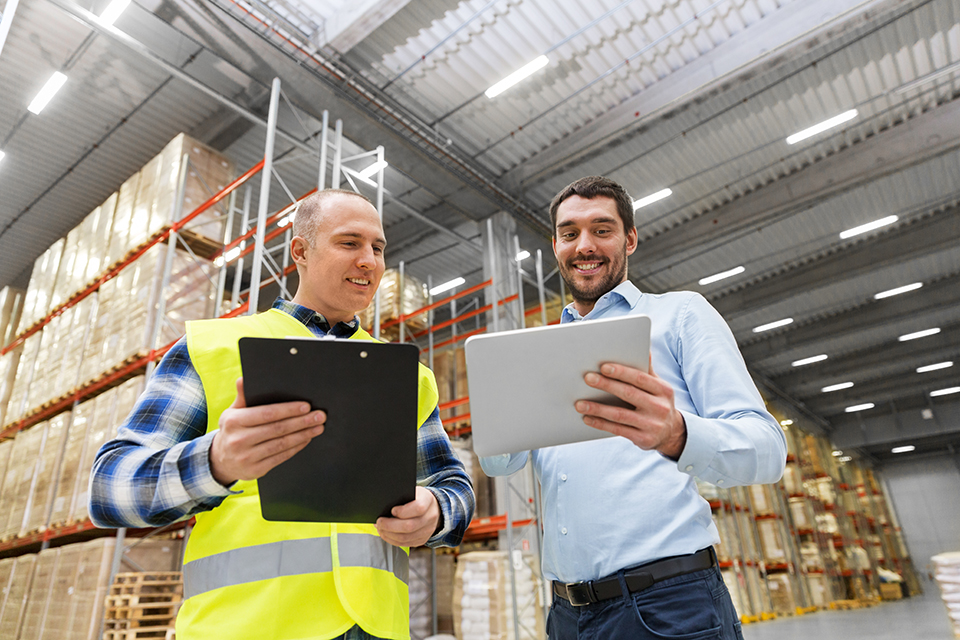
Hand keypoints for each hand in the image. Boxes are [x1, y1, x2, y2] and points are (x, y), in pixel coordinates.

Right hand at [209, 378, 325, 485]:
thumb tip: (243, 379)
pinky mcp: (255, 471)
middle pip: (277, 429)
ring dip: (303, 435)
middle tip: (319, 416)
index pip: (266, 414)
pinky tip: (306, 439)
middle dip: (302, 422)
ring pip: (281, 444)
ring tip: (318, 427)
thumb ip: (242, 397)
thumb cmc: (233, 430)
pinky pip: (281, 457)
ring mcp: (246, 457)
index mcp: (233, 422)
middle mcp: (238, 440)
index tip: (306, 406)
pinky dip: (296, 447)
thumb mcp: (232, 412)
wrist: (221, 460)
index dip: (288, 410)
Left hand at [375, 487, 440, 547]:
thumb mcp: (412, 492)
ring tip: (380, 528)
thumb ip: (401, 497)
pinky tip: (386, 534)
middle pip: (410, 526)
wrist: (431, 507)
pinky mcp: (422, 539)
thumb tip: (384, 506)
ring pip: (406, 537)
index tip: (392, 510)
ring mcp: (427, 530)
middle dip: (390, 526)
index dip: (403, 511)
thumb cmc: (418, 498)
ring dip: (389, 534)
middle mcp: (430, 517)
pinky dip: (392, 540)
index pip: (418, 508)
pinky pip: (405, 543)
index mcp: (428, 501)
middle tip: (380, 522)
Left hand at [575, 356, 686, 458]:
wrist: (672, 433)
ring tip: (580, 403)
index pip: (639, 378)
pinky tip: (587, 418)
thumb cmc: (657, 403)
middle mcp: (659, 407)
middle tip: (587, 378)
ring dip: (598, 408)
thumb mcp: (658, 387)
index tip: (603, 367)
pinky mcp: (643, 439)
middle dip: (606, 385)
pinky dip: (601, 423)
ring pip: (620, 414)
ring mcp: (652, 425)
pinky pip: (618, 430)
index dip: (621, 372)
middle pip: (628, 393)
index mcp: (663, 390)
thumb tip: (644, 348)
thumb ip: (647, 370)